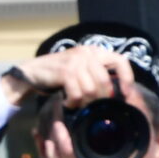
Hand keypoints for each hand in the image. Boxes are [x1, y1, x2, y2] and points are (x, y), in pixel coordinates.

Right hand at [1, 46, 137, 111]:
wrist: (31, 72)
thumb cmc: (59, 74)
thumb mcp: (81, 69)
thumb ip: (97, 74)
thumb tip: (119, 92)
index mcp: (95, 51)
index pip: (120, 61)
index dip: (127, 78)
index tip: (126, 95)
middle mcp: (87, 53)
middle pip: (105, 81)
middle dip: (100, 98)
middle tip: (91, 106)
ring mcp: (76, 61)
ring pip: (91, 89)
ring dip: (84, 102)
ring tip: (77, 104)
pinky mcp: (65, 71)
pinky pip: (77, 93)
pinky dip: (73, 102)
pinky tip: (68, 103)